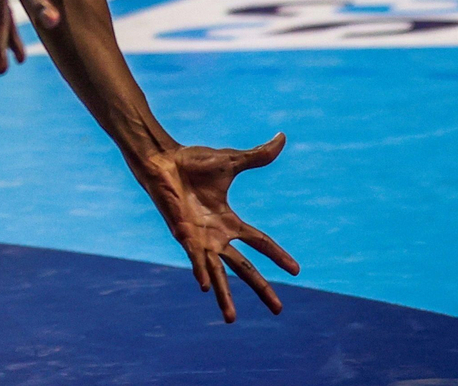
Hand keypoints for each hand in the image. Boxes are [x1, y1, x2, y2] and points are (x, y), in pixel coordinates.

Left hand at [133, 135, 300, 321]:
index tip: (297, 271)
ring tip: (230, 319)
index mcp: (228, 221)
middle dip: (261, 289)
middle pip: (244, 268)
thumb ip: (257, 156)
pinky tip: (204, 287)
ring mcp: (198, 238)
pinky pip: (193, 256)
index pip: (260, 242)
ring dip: (223, 295)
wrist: (161, 159)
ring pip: (216, 273)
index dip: (278, 255)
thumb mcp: (230, 162)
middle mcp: (215, 235)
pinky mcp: (181, 234)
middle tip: (278, 310)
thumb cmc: (191, 162)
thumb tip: (282, 138)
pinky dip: (199, 270)